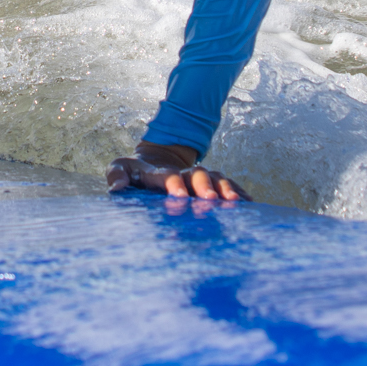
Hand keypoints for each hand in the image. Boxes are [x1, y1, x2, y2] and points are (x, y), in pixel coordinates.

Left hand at [107, 142, 246, 201]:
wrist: (155, 160)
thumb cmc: (133, 171)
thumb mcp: (120, 168)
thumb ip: (116, 176)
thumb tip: (116, 190)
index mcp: (159, 171)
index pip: (167, 175)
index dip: (173, 183)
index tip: (179, 195)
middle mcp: (183, 172)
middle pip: (198, 175)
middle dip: (205, 186)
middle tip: (210, 199)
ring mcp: (198, 177)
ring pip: (216, 179)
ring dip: (225, 190)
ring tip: (235, 203)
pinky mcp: (210, 183)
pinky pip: (228, 186)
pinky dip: (238, 193)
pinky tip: (250, 205)